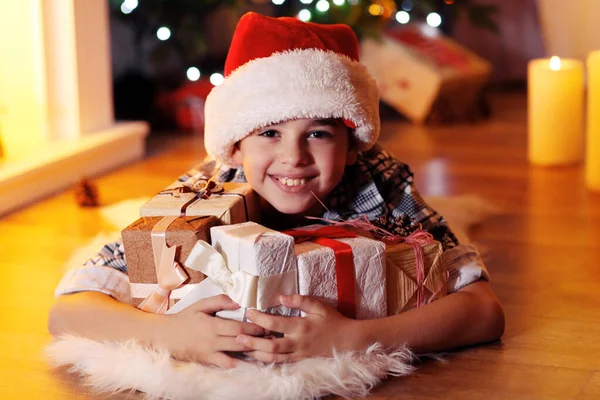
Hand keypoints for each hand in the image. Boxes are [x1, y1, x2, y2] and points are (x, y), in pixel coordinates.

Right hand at [157, 294, 264, 367]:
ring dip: (251, 353)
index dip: (254, 327)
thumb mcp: (200, 305)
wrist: (165, 336)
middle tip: (271, 337)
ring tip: (264, 349)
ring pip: (235, 355)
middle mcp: (212, 341)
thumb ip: (219, 301)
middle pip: (240, 342)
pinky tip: (248, 361)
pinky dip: (237, 363)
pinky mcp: (207, 361)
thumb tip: (238, 301)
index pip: (238, 328)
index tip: (266, 325)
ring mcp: (210, 353)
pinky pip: (225, 365)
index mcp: (212, 325)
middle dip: (257, 340)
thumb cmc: (185, 319)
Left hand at [235, 295, 364, 362]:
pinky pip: (282, 364)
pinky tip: (258, 358)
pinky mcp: (301, 361)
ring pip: (274, 358)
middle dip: (253, 342)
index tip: (248, 312)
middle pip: (271, 345)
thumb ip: (300, 300)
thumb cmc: (332, 320)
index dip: (259, 319)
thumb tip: (281, 297)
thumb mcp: (318, 305)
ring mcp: (299, 354)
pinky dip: (268, 362)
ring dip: (257, 355)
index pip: (275, 324)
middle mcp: (298, 342)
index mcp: (301, 326)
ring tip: (243, 350)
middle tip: (237, 337)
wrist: (348, 340)